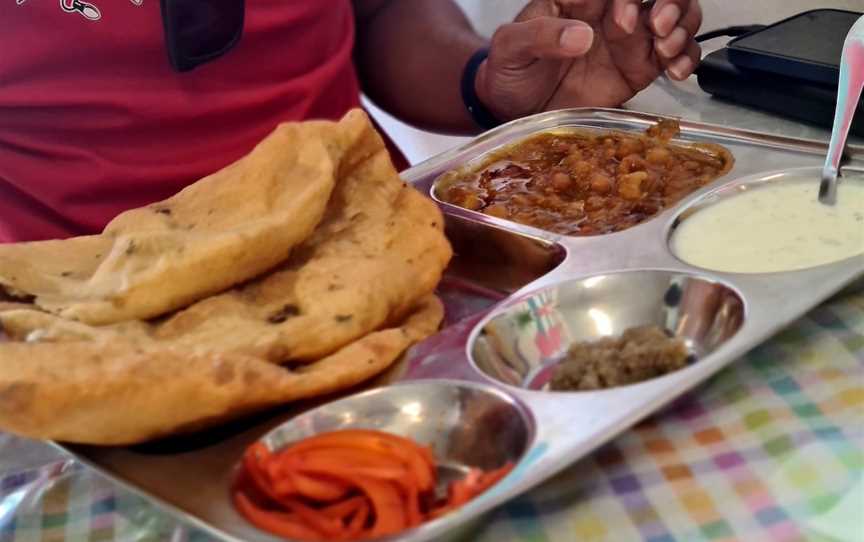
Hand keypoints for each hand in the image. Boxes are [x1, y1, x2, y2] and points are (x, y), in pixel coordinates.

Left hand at [476, 0, 702, 120]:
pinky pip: (677, 55)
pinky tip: (675, 70)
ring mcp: (629, 39)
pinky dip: (687, 57)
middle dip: (667, 1)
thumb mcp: (511, 49)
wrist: (514, 110)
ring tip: (664, 46)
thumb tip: (581, 36)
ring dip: (682, 24)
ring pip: (677, 14)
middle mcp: (611, 11)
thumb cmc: (511, 71)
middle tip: (653, 25)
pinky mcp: (640, 69)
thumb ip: (540, 35)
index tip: (618, 14)